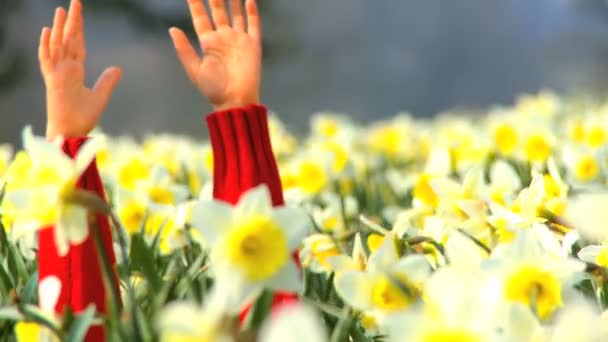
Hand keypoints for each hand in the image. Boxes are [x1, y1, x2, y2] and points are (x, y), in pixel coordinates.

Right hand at [40, 0, 121, 138]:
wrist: (71, 133)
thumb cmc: (82, 118)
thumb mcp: (100, 96)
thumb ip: (107, 82)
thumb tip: (118, 68)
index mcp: (75, 71)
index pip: (78, 45)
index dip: (79, 29)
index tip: (79, 13)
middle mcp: (65, 69)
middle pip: (68, 40)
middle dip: (72, 22)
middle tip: (74, 2)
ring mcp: (57, 74)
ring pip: (58, 45)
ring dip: (60, 28)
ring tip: (62, 10)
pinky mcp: (52, 81)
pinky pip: (48, 61)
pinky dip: (47, 46)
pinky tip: (48, 31)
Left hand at [169, 0, 261, 110]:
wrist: (236, 101)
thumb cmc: (213, 90)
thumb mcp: (195, 70)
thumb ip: (184, 50)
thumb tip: (172, 29)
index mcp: (207, 43)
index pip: (200, 17)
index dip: (195, 3)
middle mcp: (223, 38)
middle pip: (218, 11)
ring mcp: (238, 40)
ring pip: (236, 14)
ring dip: (233, 0)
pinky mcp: (253, 45)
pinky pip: (253, 24)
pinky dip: (252, 12)